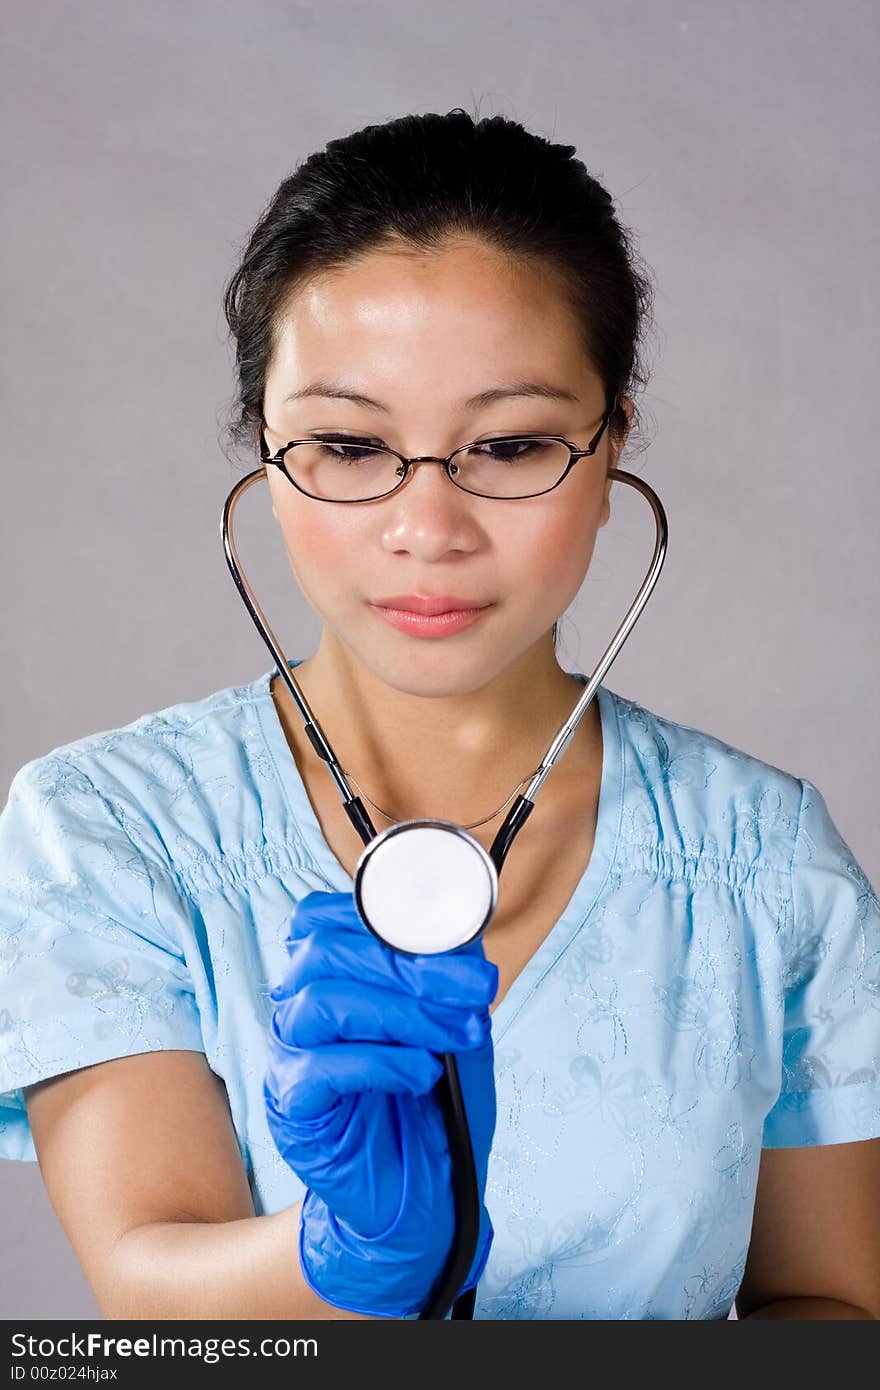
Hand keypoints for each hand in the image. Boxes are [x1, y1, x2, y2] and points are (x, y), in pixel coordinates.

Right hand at [263, 889, 498, 1317]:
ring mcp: (289, 1055)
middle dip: (409, 965)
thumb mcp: (455, 1024)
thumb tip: (460, 934)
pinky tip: (422, 1074)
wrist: (426, 1191)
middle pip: (323, 952)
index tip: (456, 941)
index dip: (384, 917)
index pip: (322, 919)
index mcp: (328, 975)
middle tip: (476, 990)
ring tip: (460, 1036)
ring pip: (322, 1003)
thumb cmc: (436, 1099)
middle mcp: (299, 1006)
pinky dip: (383, 1062)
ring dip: (405, 1013)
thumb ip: (449, 977)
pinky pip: (321, 1067)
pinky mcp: (292, 1106)